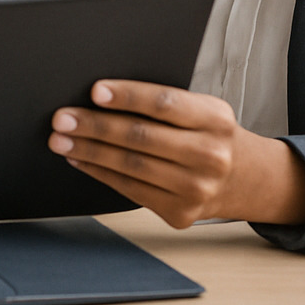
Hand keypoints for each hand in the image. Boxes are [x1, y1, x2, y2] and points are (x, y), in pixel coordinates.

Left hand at [48, 79, 304, 228]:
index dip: (127, 96)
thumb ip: (162, 103)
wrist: (243, 179)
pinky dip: (100, 173)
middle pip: (141, 137)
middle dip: (94, 126)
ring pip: (131, 166)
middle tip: (61, 118)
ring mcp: (197, 188)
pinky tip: (80, 160)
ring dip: (89, 152)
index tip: (94, 91)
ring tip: (60, 140)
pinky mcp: (181, 213)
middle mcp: (210, 155)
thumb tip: (100, 96)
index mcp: (215, 118)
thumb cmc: (208, 134)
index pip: (164, 103)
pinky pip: (130, 189)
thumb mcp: (200, 110)